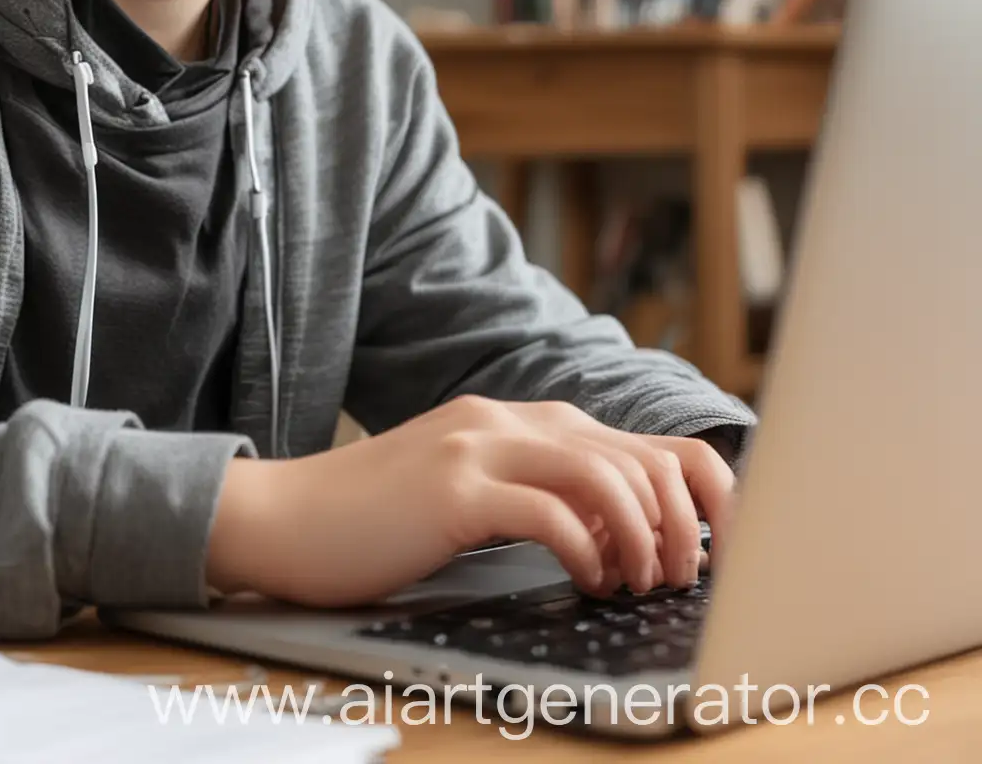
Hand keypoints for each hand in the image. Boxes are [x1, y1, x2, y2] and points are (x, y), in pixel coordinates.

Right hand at [206, 395, 734, 608]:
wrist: (284, 516)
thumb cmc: (379, 519)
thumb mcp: (475, 491)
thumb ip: (544, 495)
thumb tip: (631, 539)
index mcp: (523, 420)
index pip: (650, 444)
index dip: (707, 498)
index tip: (721, 557)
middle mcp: (510, 419)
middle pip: (644, 458)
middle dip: (685, 530)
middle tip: (677, 583)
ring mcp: (480, 446)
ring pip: (607, 477)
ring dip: (643, 543)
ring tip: (634, 585)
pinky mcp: (453, 488)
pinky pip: (550, 512)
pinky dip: (586, 552)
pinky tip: (584, 581)